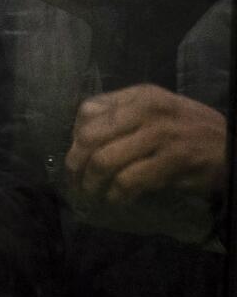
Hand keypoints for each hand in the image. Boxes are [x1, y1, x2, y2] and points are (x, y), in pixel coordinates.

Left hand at [68, 84, 226, 206]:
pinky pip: (129, 180)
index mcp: (139, 96)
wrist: (234, 146)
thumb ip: (122, 117)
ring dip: (91, 185)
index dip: (74, 138)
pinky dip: (116, 195)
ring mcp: (161, 134)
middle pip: (89, 137)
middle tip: (74, 184)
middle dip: (75, 165)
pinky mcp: (174, 160)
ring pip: (104, 161)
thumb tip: (80, 138)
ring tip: (92, 196)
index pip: (88, 111)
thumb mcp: (156, 113)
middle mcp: (147, 109)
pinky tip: (117, 200)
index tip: (76, 158)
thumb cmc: (190, 132)